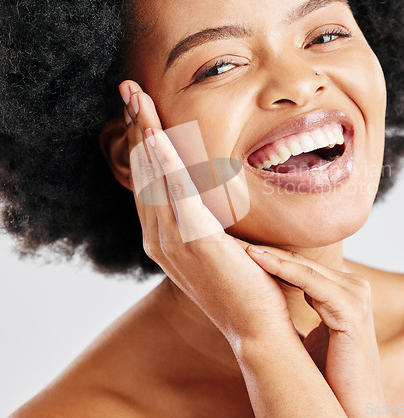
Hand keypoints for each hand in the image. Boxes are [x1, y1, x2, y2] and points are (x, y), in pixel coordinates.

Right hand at [118, 80, 295, 344]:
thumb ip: (204, 218)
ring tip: (137, 98)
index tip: (142, 110)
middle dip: (137, 128)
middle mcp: (159, 238)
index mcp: (164, 237)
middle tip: (130, 90)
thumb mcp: (218, 244)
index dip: (144, 143)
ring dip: (145, 133)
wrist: (259, 327)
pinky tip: (156, 134)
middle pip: (144, 172)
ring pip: (153, 175)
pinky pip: (175, 192)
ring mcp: (173, 241)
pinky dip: (164, 161)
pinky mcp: (196, 241)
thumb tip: (212, 190)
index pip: (149, 180)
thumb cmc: (245, 284)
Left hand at [244, 246, 386, 415]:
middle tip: (232, 236)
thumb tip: (273, 293)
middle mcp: (354, 286)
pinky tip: (255, 259)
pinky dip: (281, 267)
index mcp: (345, 289)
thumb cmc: (332, 374)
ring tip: (236, 244)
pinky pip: (309, 281)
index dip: (269, 254)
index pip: (301, 264)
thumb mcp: (316, 331)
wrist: (354, 410)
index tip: (238, 246)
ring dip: (267, 254)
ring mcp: (356, 296)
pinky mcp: (351, 311)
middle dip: (265, 249)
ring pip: (303, 266)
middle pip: (301, 260)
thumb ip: (308, 304)